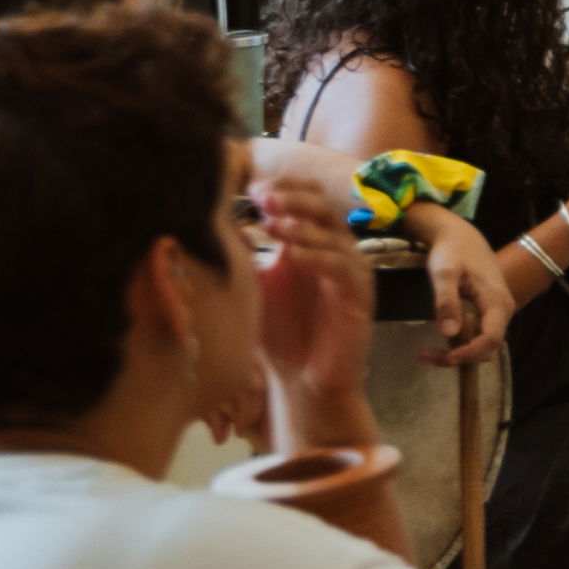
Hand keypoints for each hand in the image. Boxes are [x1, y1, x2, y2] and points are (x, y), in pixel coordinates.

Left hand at [243, 184, 374, 449]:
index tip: (248, 188)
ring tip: (274, 224)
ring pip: (335, 234)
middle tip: (263, 198)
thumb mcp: (251, 284)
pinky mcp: (360, 297)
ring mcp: (350, 272)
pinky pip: (343, 269)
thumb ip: (239, 251)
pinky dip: (319, 257)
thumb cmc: (277, 333)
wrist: (301, 380)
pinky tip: (294, 255)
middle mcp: (334, 250)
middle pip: (323, 206)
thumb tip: (208, 215)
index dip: (281, 187)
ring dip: (304, 225)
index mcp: (310, 242)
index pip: (305, 197)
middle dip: (293, 198)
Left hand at [423, 231, 515, 367]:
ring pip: (484, 344)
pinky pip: (480, 335)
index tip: (444, 356)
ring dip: (459, 353)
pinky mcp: (489, 312)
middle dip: (461, 358)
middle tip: (427, 356)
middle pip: (488, 347)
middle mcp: (504, 310)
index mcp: (497, 301)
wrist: (461, 235)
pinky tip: (441, 340)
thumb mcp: (444, 273)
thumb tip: (449, 333)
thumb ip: (446, 302)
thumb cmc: (452, 251)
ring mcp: (498, 312)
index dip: (469, 353)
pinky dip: (461, 343)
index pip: (491, 339)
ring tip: (428, 353)